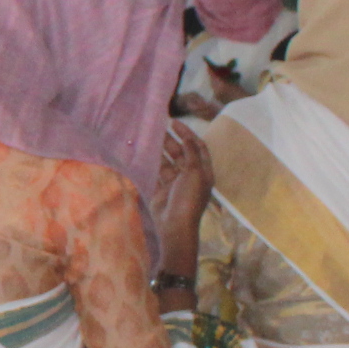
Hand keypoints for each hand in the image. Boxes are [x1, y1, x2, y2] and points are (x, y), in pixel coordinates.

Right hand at [153, 121, 211, 256]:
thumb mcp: (194, 172)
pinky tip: (145, 152)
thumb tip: (187, 137)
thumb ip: (190, 153)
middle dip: (172, 139)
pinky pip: (157, 171)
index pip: (198, 147)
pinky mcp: (162, 189)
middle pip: (182, 152)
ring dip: (161, 149)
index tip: (175, 123)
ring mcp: (175, 183)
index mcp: (203, 172)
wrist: (175, 224)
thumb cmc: (189, 197)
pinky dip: (152, 161)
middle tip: (160, 126)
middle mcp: (190, 175)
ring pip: (168, 161)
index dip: (188, 134)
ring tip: (151, 136)